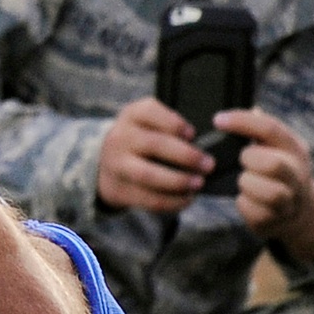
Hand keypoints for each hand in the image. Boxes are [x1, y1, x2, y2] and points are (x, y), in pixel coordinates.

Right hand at [97, 97, 212, 214]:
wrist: (105, 165)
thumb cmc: (139, 140)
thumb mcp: (146, 122)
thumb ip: (169, 126)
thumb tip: (204, 143)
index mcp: (132, 115)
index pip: (151, 112)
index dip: (174, 123)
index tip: (193, 134)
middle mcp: (121, 137)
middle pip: (154, 144)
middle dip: (185, 155)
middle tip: (208, 164)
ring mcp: (117, 165)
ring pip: (148, 174)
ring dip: (178, 181)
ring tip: (198, 183)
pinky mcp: (120, 189)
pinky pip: (148, 198)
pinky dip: (171, 201)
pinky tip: (187, 198)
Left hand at [213, 107, 313, 264]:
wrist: (301, 211)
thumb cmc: (281, 171)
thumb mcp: (280, 147)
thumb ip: (264, 130)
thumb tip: (253, 110)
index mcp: (295, 148)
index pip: (270, 129)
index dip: (241, 122)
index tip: (218, 120)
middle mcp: (297, 173)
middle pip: (272, 165)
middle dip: (249, 161)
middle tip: (243, 161)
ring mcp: (290, 200)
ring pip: (269, 192)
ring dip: (248, 184)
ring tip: (245, 181)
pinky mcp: (276, 220)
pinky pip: (254, 212)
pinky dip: (244, 204)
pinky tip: (246, 198)